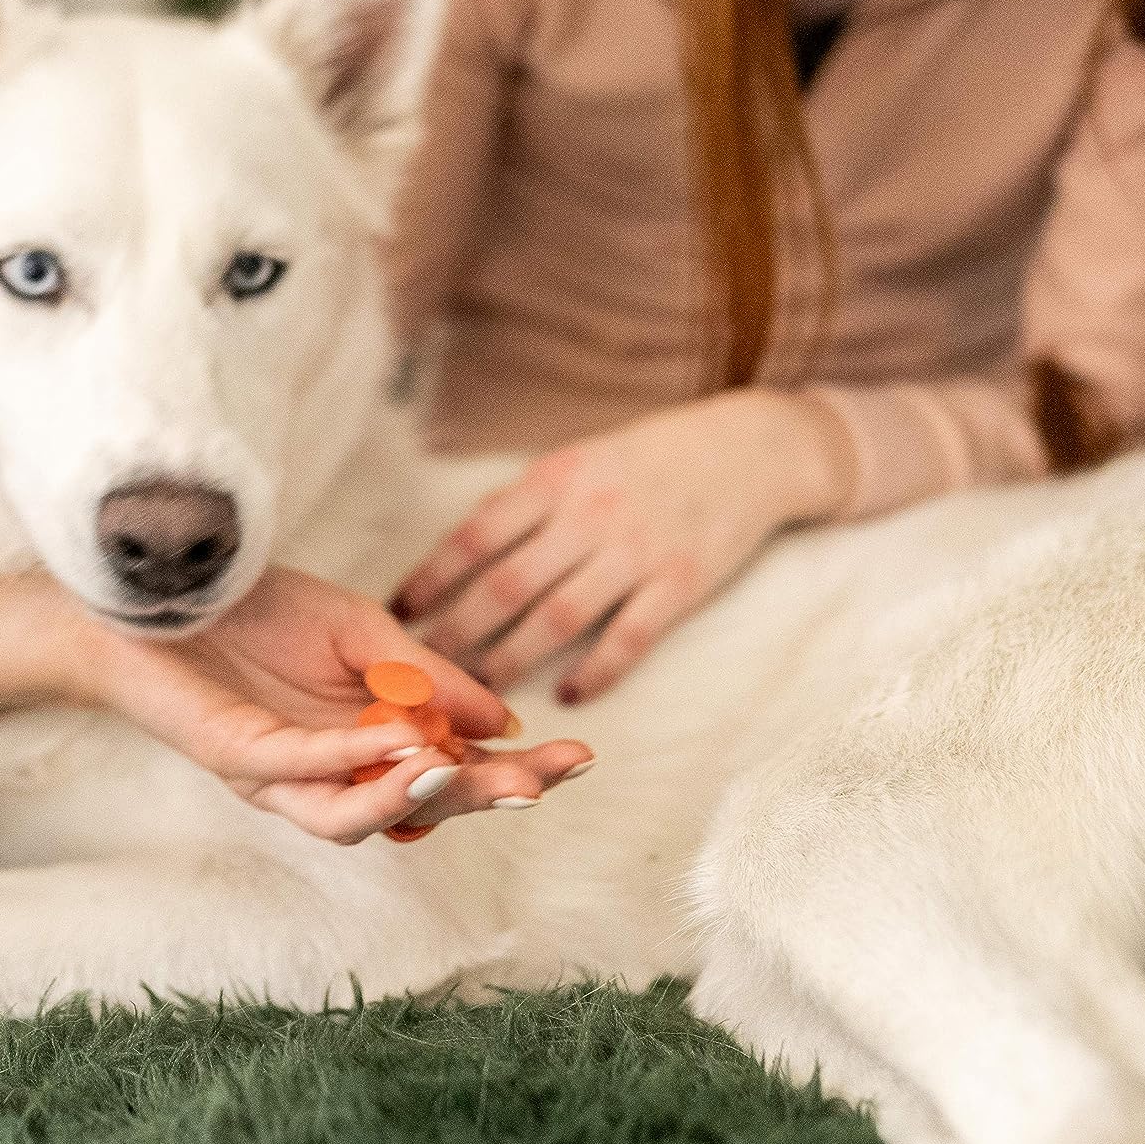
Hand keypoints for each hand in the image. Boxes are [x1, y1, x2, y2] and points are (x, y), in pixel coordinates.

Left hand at [84, 566, 596, 843]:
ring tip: (464, 769)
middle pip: (418, 808)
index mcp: (368, 742)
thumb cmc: (256, 610)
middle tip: (539, 781)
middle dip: (483, 797)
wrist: (163, 593)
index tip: (579, 757)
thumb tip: (502, 718)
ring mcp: (282, 774)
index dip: (516, 771)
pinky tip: (397, 741)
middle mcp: (329, 773)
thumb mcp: (360, 630)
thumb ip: (424, 674)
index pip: (455, 770)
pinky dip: (351, 759)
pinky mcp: (237, 758)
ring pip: (356, 817)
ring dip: (413, 796)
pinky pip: (301, 771)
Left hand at [394, 390, 849, 701]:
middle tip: (420, 674)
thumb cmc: (648, 459)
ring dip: (511, 659)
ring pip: (558, 617)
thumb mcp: (579, 460)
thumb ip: (526, 503)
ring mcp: (636, 551)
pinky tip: (568, 694)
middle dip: (457, 632)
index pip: (476, 535)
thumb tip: (459, 554)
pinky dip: (596, 669)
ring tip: (479, 692)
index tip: (396, 613)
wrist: (748, 449)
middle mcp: (589, 515)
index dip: (432, 577)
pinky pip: (629, 636)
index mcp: (555, 480)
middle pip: (506, 585)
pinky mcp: (680, 583)